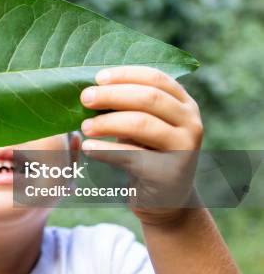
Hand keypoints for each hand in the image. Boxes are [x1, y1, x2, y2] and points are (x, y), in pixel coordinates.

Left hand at [79, 66, 203, 225]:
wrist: (164, 199)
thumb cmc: (145, 153)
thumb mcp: (140, 124)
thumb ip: (126, 105)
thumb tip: (91, 89)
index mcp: (183, 103)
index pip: (156, 78)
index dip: (125, 75)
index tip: (98, 78)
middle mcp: (190, 122)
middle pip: (148, 98)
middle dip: (112, 95)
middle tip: (85, 98)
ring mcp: (184, 147)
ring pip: (142, 124)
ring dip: (107, 122)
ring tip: (84, 127)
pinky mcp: (170, 173)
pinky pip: (132, 156)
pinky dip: (106, 150)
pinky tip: (88, 148)